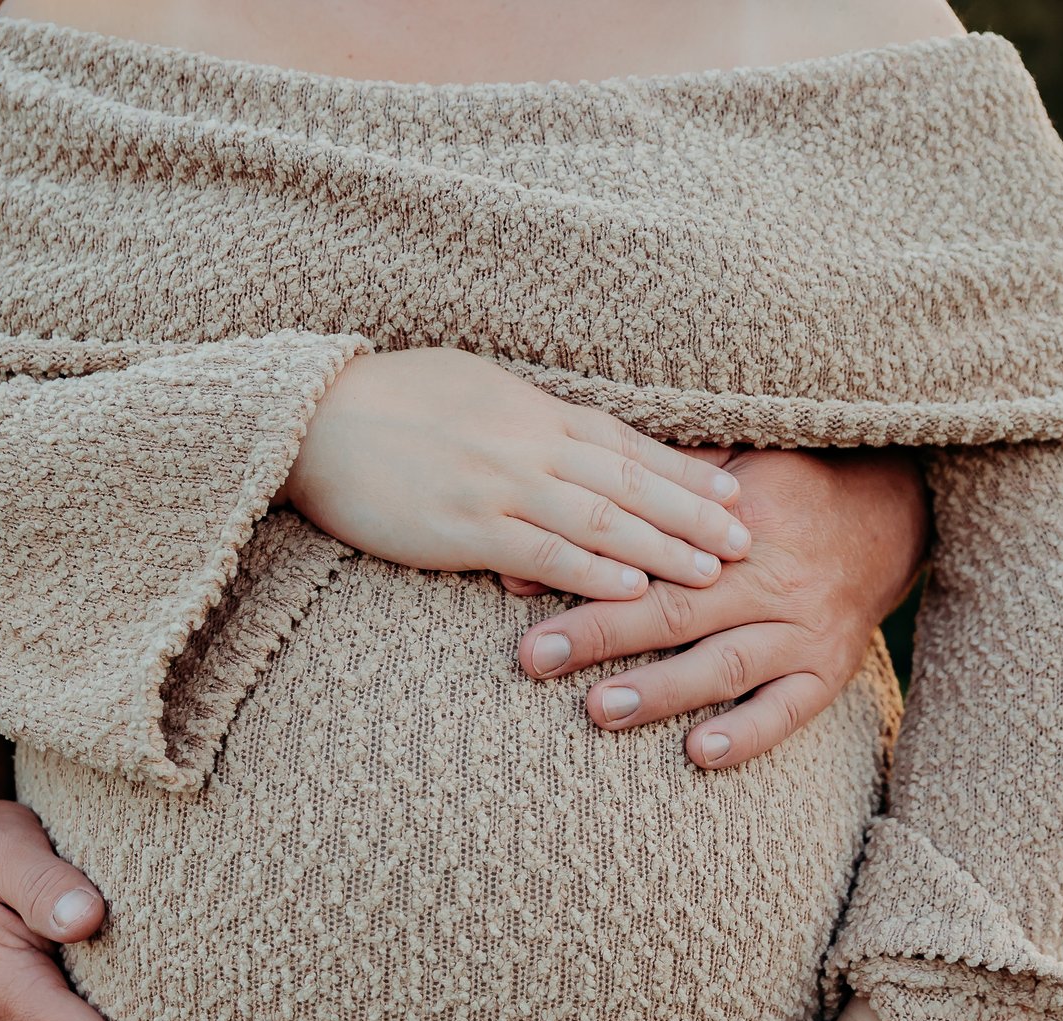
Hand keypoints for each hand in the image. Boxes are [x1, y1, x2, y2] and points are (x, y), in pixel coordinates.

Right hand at [282, 347, 751, 600]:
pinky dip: (594, 569)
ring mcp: (500, 484)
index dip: (686, 467)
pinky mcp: (465, 527)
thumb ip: (520, 417)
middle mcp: (528, 443)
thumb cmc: (383, 403)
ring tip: (715, 570)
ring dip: (664, 546)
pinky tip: (634, 588)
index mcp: (531, 408)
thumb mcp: (467, 389)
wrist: (311, 418)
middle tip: (750, 537)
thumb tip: (558, 431)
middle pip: (632, 479)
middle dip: (696, 510)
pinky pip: (543, 551)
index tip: (735, 487)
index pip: (627, 441)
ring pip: (603, 517)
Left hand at [514, 447, 927, 767]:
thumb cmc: (785, 489)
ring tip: (602, 710)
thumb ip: (641, 499)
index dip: (588, 577)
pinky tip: (699, 753)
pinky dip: (745, 735)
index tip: (521, 594)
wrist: (890, 518)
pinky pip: (786, 712)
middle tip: (535, 659)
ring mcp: (802, 632)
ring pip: (725, 665)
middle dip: (601, 637)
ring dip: (663, 690)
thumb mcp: (725, 466)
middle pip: (676, 613)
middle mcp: (770, 582)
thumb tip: (545, 539)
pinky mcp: (827, 672)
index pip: (652, 554)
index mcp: (738, 528)